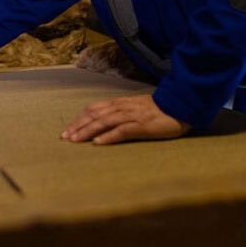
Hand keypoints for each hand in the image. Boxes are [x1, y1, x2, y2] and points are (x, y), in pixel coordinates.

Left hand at [61, 94, 190, 144]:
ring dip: (88, 131)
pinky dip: (109, 136)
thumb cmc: (158, 110)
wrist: (180, 106)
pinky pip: (122, 130)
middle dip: (78, 126)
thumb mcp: (135, 108)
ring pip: (104, 121)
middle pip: (94, 114)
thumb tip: (103, 124)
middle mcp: (123, 107)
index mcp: (120, 103)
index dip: (79, 119)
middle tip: (64, 138)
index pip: (93, 109)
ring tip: (75, 140)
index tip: (67, 130)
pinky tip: (98, 143)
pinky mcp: (142, 125)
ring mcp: (132, 115)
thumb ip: (120, 113)